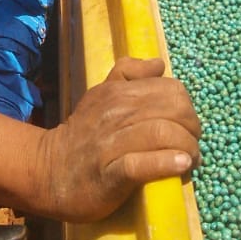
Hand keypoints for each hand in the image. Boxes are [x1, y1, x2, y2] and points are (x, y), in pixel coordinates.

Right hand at [34, 57, 199, 221]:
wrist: (48, 170)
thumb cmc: (82, 134)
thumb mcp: (101, 95)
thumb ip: (128, 74)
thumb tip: (158, 63)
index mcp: (118, 92)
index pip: (171, 90)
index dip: (187, 108)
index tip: (186, 127)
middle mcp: (116, 112)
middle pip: (174, 110)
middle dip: (192, 130)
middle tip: (192, 146)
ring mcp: (112, 143)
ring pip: (163, 134)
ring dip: (187, 149)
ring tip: (190, 162)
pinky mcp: (110, 175)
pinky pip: (143, 164)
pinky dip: (167, 164)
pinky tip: (180, 167)